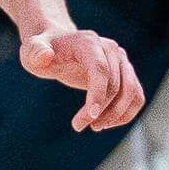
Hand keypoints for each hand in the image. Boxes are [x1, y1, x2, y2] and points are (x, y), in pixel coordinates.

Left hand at [21, 26, 144, 131]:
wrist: (58, 45)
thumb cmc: (43, 50)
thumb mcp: (31, 51)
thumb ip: (34, 52)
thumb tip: (45, 57)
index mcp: (90, 43)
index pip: (100, 70)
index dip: (97, 94)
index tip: (89, 117)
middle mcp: (111, 49)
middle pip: (115, 85)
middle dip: (100, 111)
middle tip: (78, 125)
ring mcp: (122, 61)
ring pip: (131, 92)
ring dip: (116, 115)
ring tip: (94, 126)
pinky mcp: (126, 73)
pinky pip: (136, 96)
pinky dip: (126, 113)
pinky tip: (106, 123)